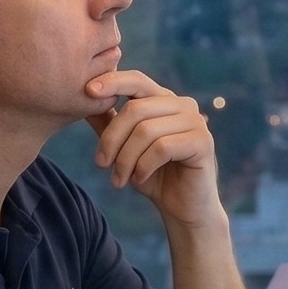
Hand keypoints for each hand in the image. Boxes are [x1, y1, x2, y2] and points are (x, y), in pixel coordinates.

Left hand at [84, 68, 222, 229]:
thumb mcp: (124, 147)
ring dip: (125, 159)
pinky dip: (143, 166)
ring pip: (146, 130)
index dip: (113, 82)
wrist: (183, 208)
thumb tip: (84, 95)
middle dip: (111, 139)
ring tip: (119, 179)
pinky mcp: (202, 142)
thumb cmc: (154, 175)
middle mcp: (183, 105)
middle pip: (136, 109)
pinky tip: (139, 178)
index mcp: (164, 100)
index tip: (88, 90)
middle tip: (101, 164)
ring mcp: (196, 121)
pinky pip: (162, 148)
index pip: (137, 80)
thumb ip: (109, 122)